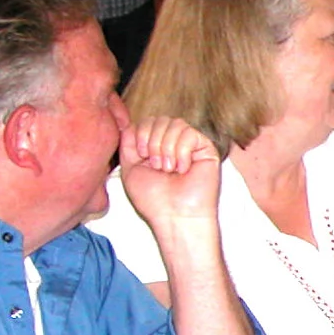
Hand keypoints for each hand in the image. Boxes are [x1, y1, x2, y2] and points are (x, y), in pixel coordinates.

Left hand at [117, 114, 221, 228]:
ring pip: (175, 124)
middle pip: (159, 119)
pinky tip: (184, 169)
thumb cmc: (153, 199)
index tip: (142, 157)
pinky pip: (190, 134)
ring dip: (167, 148)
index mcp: (155, 146)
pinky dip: (182, 152)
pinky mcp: (206, 148)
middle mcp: (173, 143)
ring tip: (170, 169)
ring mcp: (190, 145)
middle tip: (158, 167)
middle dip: (153, 142)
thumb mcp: (130, 168)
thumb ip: (127, 143)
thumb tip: (130, 124)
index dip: (141, 134)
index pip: (146, 121)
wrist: (174, 215)